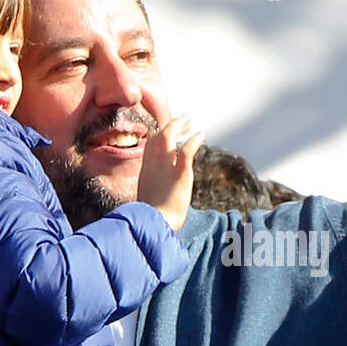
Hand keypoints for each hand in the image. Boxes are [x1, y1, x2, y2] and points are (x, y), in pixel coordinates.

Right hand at [137, 115, 204, 231]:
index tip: (167, 131)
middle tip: (182, 121)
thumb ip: (154, 193)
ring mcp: (165, 167)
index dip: (159, 136)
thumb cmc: (152, 219)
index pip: (150, 147)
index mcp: (145, 173)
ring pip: (169, 137)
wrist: (154, 225)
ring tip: (189, 122)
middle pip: (158, 136)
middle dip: (170, 125)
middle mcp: (152, 166)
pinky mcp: (180, 173)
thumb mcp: (149, 202)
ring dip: (179, 126)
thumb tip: (157, 197)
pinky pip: (186, 149)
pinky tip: (201, 135)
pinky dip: (194, 140)